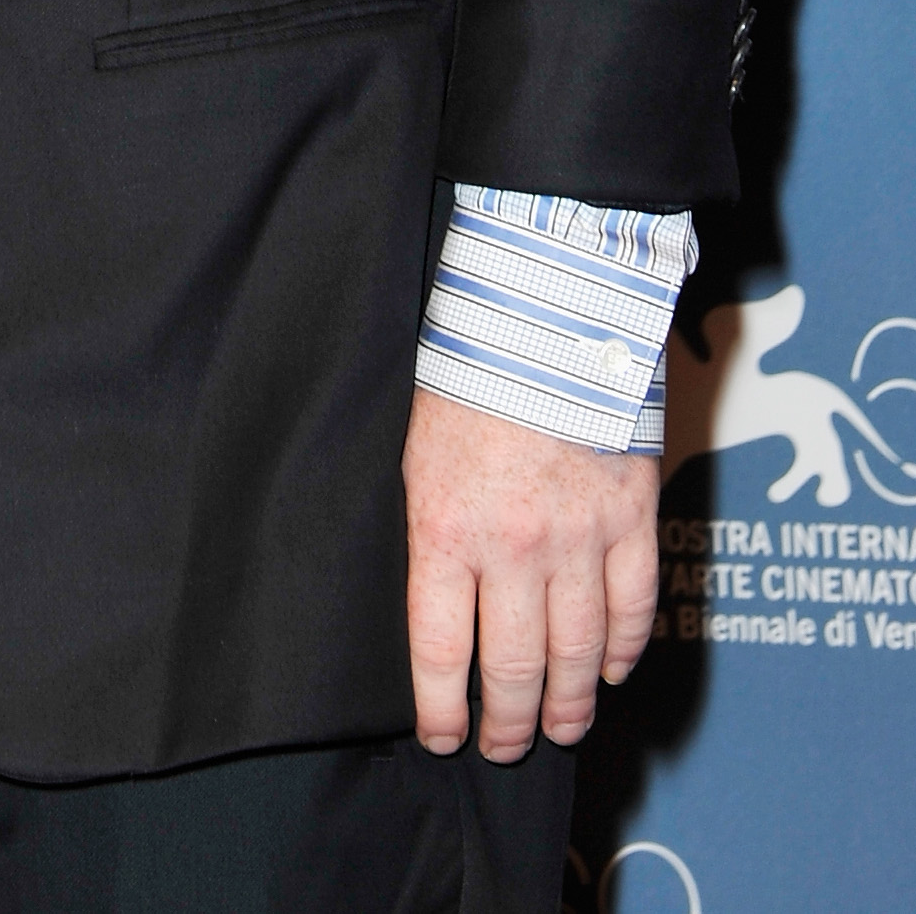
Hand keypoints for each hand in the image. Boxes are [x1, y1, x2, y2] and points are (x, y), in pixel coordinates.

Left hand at [403, 385, 658, 762]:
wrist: (543, 309)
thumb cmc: (469, 374)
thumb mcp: (423, 455)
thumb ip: (439, 534)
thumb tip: (448, 607)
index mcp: (445, 528)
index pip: (440, 651)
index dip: (441, 708)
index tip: (443, 736)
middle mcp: (513, 547)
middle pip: (513, 667)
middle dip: (507, 721)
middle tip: (505, 747)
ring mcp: (580, 537)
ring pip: (577, 653)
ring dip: (569, 704)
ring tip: (561, 728)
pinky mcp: (631, 516)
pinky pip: (633, 607)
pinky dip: (623, 649)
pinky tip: (610, 670)